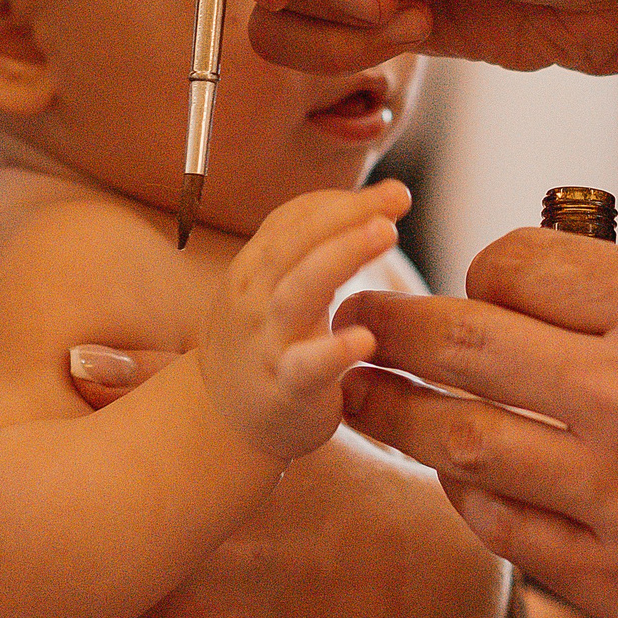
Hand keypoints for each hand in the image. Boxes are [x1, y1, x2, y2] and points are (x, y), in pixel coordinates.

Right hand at [199, 181, 404, 460]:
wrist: (221, 423)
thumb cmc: (266, 344)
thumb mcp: (274, 289)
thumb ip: (313, 251)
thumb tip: (375, 206)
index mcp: (254, 268)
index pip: (293, 220)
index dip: (342, 201)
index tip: (393, 194)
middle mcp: (254, 298)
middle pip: (294, 244)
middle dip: (345, 214)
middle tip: (396, 197)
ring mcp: (266, 344)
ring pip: (298, 292)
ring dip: (341, 256)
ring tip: (386, 233)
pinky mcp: (284, 390)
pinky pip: (306, 368)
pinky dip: (333, 351)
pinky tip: (365, 338)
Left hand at [337, 231, 617, 617]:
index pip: (519, 260)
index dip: (491, 266)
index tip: (490, 282)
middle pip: (460, 340)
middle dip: (394, 325)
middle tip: (356, 323)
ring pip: (457, 443)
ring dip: (399, 418)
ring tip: (363, 401)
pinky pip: (506, 534)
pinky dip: (472, 504)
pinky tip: (464, 489)